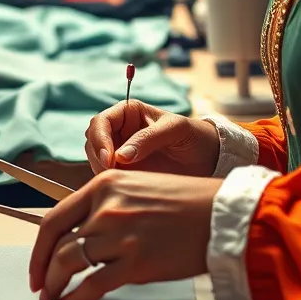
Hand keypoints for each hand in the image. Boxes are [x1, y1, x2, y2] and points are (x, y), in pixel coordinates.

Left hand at [29, 170, 221, 299]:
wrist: (222, 215)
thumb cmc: (186, 202)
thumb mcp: (137, 188)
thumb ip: (108, 206)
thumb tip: (82, 235)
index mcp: (104, 185)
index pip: (55, 217)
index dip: (40, 246)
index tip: (37, 262)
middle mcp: (106, 207)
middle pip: (57, 243)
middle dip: (42, 269)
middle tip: (41, 286)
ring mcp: (119, 235)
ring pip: (70, 263)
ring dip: (55, 285)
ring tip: (54, 298)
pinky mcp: (135, 263)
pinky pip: (93, 285)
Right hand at [84, 100, 220, 176]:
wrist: (208, 159)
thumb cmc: (193, 136)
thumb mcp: (175, 130)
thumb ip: (148, 138)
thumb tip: (121, 155)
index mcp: (128, 113)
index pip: (101, 121)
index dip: (100, 138)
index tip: (109, 158)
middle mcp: (120, 131)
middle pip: (92, 140)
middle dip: (97, 156)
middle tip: (112, 172)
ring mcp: (121, 152)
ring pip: (96, 159)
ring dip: (101, 170)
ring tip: (121, 180)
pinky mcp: (125, 171)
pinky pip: (107, 176)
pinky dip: (108, 182)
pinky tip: (123, 186)